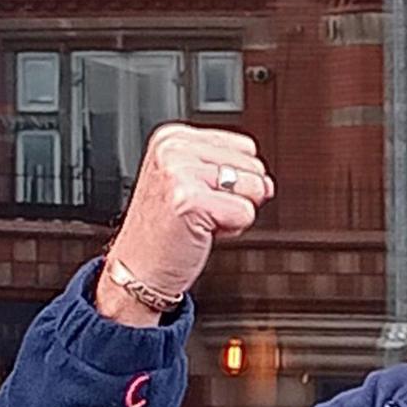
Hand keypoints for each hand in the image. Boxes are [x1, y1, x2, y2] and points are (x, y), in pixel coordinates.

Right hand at [95, 125, 274, 325]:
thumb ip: (236, 174)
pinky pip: (245, 213)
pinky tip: (199, 232)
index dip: (234, 180)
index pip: (245, 147)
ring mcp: (179, 172)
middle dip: (236, 197)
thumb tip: (267, 184)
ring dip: (233, 214)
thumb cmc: (168, 231)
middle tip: (200, 212)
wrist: (139, 269)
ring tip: (200, 221)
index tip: (202, 196)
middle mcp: (174, 149)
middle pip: (253, 167)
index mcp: (174, 138)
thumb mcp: (198, 187)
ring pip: (254, 188)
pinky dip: (231, 231)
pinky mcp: (189, 199)